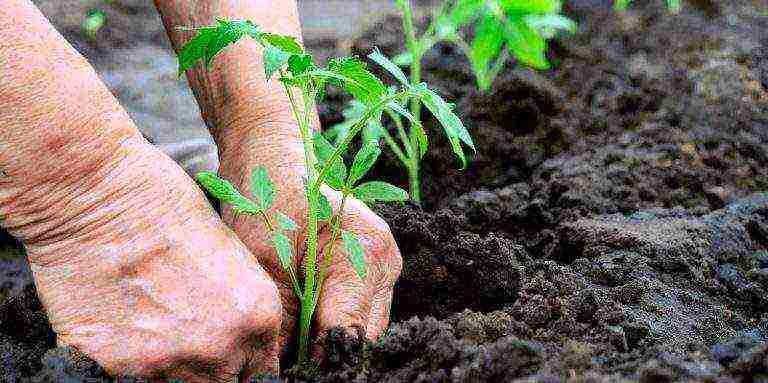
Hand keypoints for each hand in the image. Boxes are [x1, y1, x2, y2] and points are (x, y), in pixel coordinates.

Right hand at [25, 139, 282, 380]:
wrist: (97, 194)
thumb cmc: (166, 204)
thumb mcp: (231, 254)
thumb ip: (240, 307)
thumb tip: (237, 338)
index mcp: (258, 318)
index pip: (263, 375)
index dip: (244, 367)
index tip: (231, 360)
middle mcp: (220, 349)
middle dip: (214, 372)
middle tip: (190, 344)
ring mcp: (167, 363)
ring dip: (171, 371)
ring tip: (155, 334)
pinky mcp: (114, 366)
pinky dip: (127, 366)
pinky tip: (122, 332)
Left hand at [216, 134, 401, 356]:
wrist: (274, 159)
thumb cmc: (266, 200)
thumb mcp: (264, 265)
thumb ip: (283, 322)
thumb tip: (283, 368)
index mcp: (365, 255)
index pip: (349, 334)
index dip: (320, 361)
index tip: (293, 371)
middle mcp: (385, 262)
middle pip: (364, 336)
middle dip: (328, 353)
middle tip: (289, 360)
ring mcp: (385, 265)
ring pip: (365, 328)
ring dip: (332, 339)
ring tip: (295, 342)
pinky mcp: (375, 268)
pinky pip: (361, 310)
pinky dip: (335, 321)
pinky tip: (307, 321)